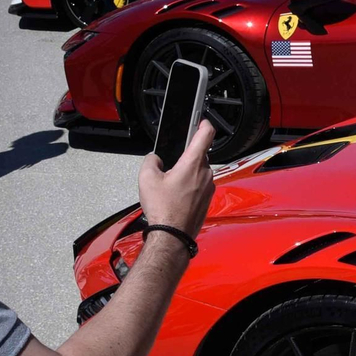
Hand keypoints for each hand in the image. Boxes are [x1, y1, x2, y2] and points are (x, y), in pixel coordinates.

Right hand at [138, 120, 215, 238]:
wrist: (173, 235)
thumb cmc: (164, 210)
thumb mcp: (146, 178)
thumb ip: (151, 160)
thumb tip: (155, 159)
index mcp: (193, 163)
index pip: (206, 135)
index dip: (204, 123)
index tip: (201, 120)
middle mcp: (206, 174)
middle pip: (200, 155)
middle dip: (186, 156)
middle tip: (171, 164)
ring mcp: (209, 187)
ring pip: (200, 171)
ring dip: (188, 172)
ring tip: (170, 185)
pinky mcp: (208, 199)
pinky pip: (200, 185)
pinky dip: (190, 185)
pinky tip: (176, 195)